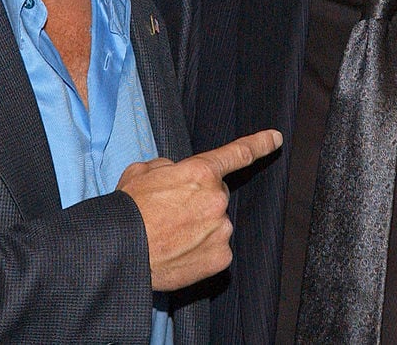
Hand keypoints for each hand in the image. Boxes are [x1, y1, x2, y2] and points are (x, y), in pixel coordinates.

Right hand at [116, 129, 281, 291]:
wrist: (121, 251)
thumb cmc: (128, 210)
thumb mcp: (143, 171)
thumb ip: (169, 166)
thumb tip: (177, 174)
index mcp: (200, 172)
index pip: (237, 154)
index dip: (260, 144)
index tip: (276, 138)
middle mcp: (217, 199)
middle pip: (216, 195)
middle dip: (199, 200)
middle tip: (170, 213)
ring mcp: (221, 230)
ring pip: (215, 223)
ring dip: (199, 226)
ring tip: (169, 235)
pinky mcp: (221, 258)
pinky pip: (215, 249)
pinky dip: (200, 250)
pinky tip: (179, 251)